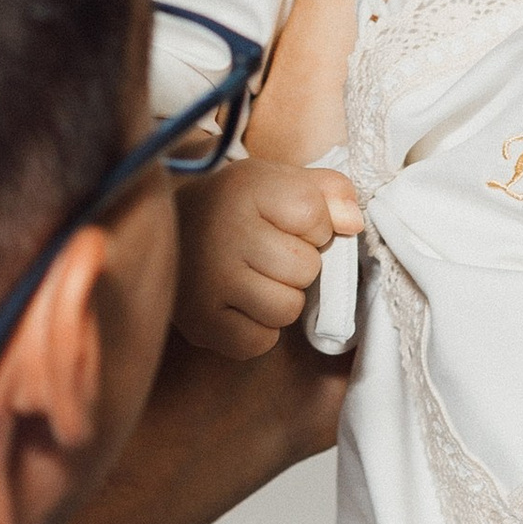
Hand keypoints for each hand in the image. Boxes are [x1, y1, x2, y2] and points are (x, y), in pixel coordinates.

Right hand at [174, 156, 361, 362]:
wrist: (169, 231)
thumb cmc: (237, 207)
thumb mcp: (280, 182)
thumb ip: (329, 192)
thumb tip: (353, 224)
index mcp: (246, 189)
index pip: (315, 217)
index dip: (314, 225)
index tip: (285, 223)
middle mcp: (224, 234)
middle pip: (306, 268)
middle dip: (298, 265)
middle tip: (265, 254)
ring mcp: (209, 282)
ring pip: (287, 309)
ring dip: (281, 299)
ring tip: (255, 280)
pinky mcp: (200, 323)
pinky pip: (259, 341)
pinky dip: (258, 330)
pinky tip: (240, 305)